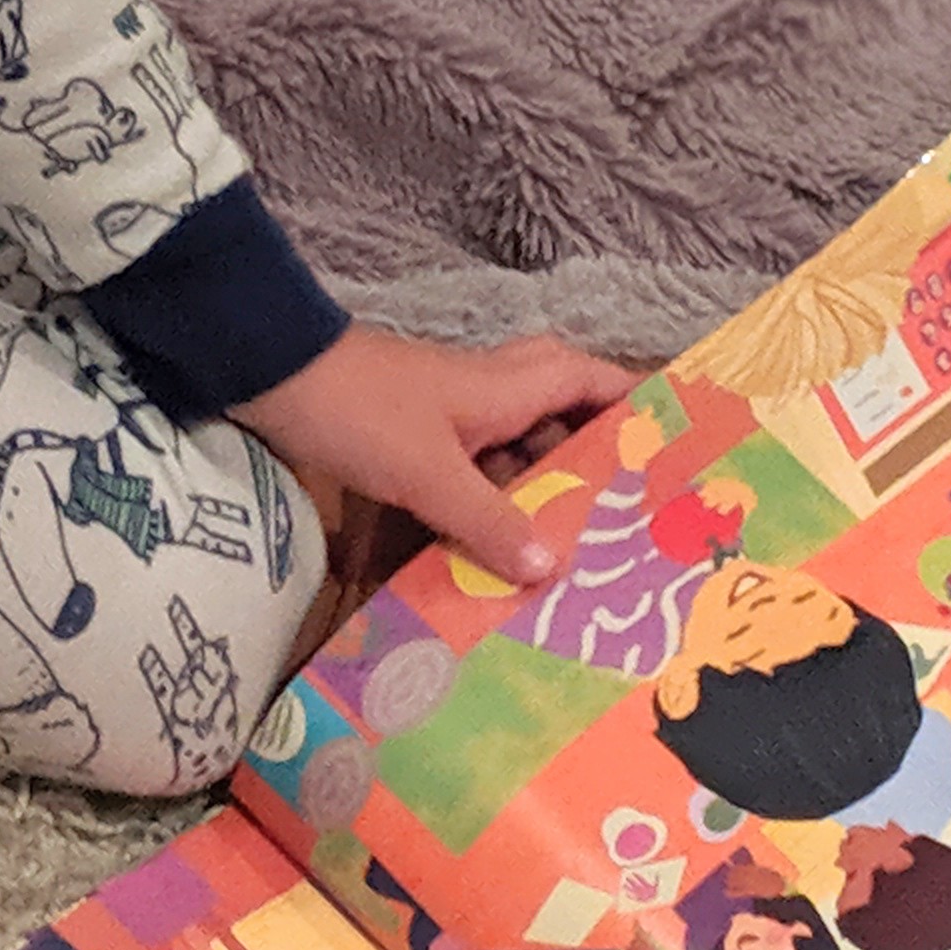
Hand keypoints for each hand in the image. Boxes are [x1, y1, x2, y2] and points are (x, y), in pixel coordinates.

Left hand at [232, 327, 635, 587]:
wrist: (271, 379)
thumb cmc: (361, 412)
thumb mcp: (430, 475)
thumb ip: (490, 522)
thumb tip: (551, 570)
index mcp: (515, 385)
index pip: (602, 384)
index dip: (643, 413)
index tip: (679, 458)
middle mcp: (496, 394)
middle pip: (566, 425)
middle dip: (596, 471)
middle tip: (627, 527)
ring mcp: (456, 418)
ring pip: (520, 454)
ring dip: (540, 497)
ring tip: (574, 556)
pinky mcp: (420, 442)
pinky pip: (476, 475)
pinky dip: (490, 508)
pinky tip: (496, 557)